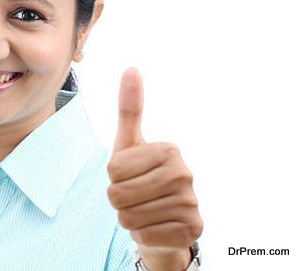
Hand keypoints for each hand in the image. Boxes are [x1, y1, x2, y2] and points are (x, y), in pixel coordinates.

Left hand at [107, 67, 202, 270]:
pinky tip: (155, 227)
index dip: (113, 178)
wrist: (164, 218)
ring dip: (129, 218)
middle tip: (135, 196)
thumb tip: (131, 68)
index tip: (130, 175)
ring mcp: (191, 203)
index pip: (113, 170)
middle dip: (118, 200)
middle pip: (118, 195)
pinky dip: (143, 235)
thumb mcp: (129, 143)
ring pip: (128, 217)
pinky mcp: (192, 231)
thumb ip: (129, 108)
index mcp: (169, 150)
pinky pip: (144, 236)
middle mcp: (185, 174)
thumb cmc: (141, 176)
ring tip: (145, 210)